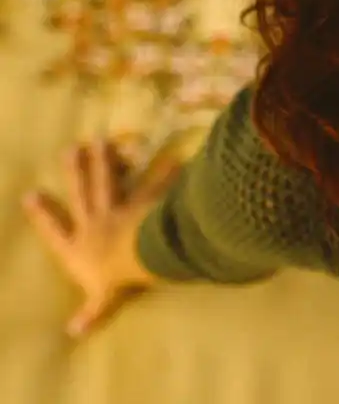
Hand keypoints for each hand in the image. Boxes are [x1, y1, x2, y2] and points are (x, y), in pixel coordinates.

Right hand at [22, 135, 181, 337]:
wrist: (138, 257)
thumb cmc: (115, 279)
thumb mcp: (101, 299)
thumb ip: (90, 312)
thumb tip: (73, 332)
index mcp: (79, 247)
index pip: (56, 230)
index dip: (43, 215)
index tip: (30, 195)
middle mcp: (95, 223)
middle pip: (82, 194)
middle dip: (75, 172)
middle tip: (70, 149)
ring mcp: (118, 209)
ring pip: (109, 181)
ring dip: (105, 160)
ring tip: (101, 140)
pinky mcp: (142, 203)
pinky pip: (153, 186)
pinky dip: (163, 174)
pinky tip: (172, 159)